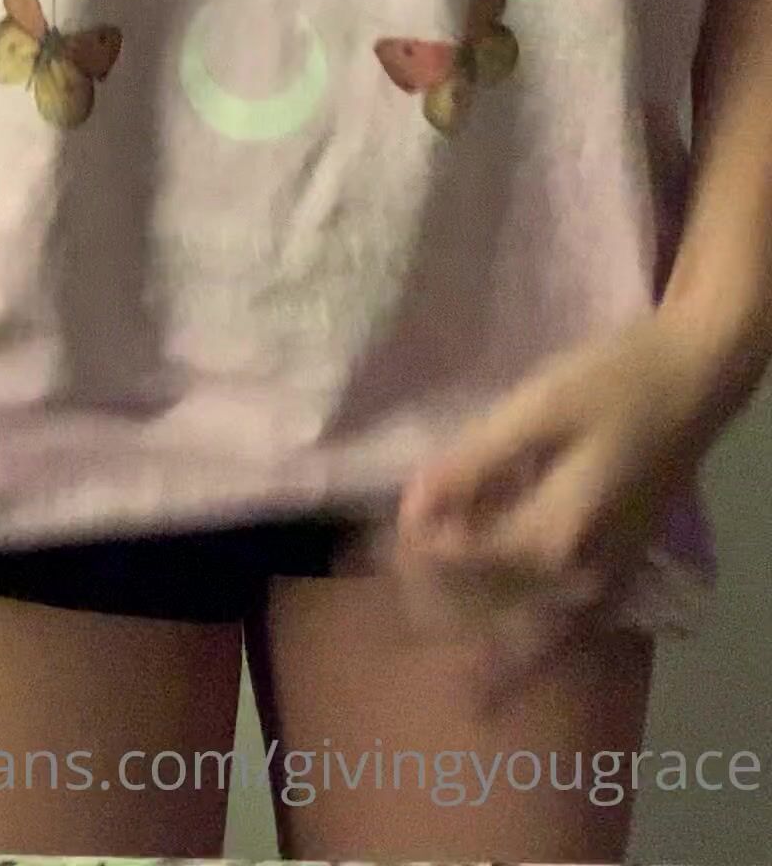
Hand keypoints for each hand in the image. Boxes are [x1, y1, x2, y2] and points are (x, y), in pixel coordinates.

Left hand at [391, 312, 731, 699]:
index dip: (404, 547)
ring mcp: (598, 589)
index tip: (361, 534)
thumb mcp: (536, 409)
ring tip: (399, 610)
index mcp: (552, 538)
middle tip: (364, 564)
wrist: (691, 383)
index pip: (454, 564)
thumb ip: (472, 463)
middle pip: (475, 606)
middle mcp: (576, 581)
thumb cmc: (611, 382)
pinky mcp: (608, 580)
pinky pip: (548, 636)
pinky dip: (508, 653)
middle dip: (416, 588)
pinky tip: (477, 669)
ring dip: (453, 622)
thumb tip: (410, 506)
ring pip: (509, 631)